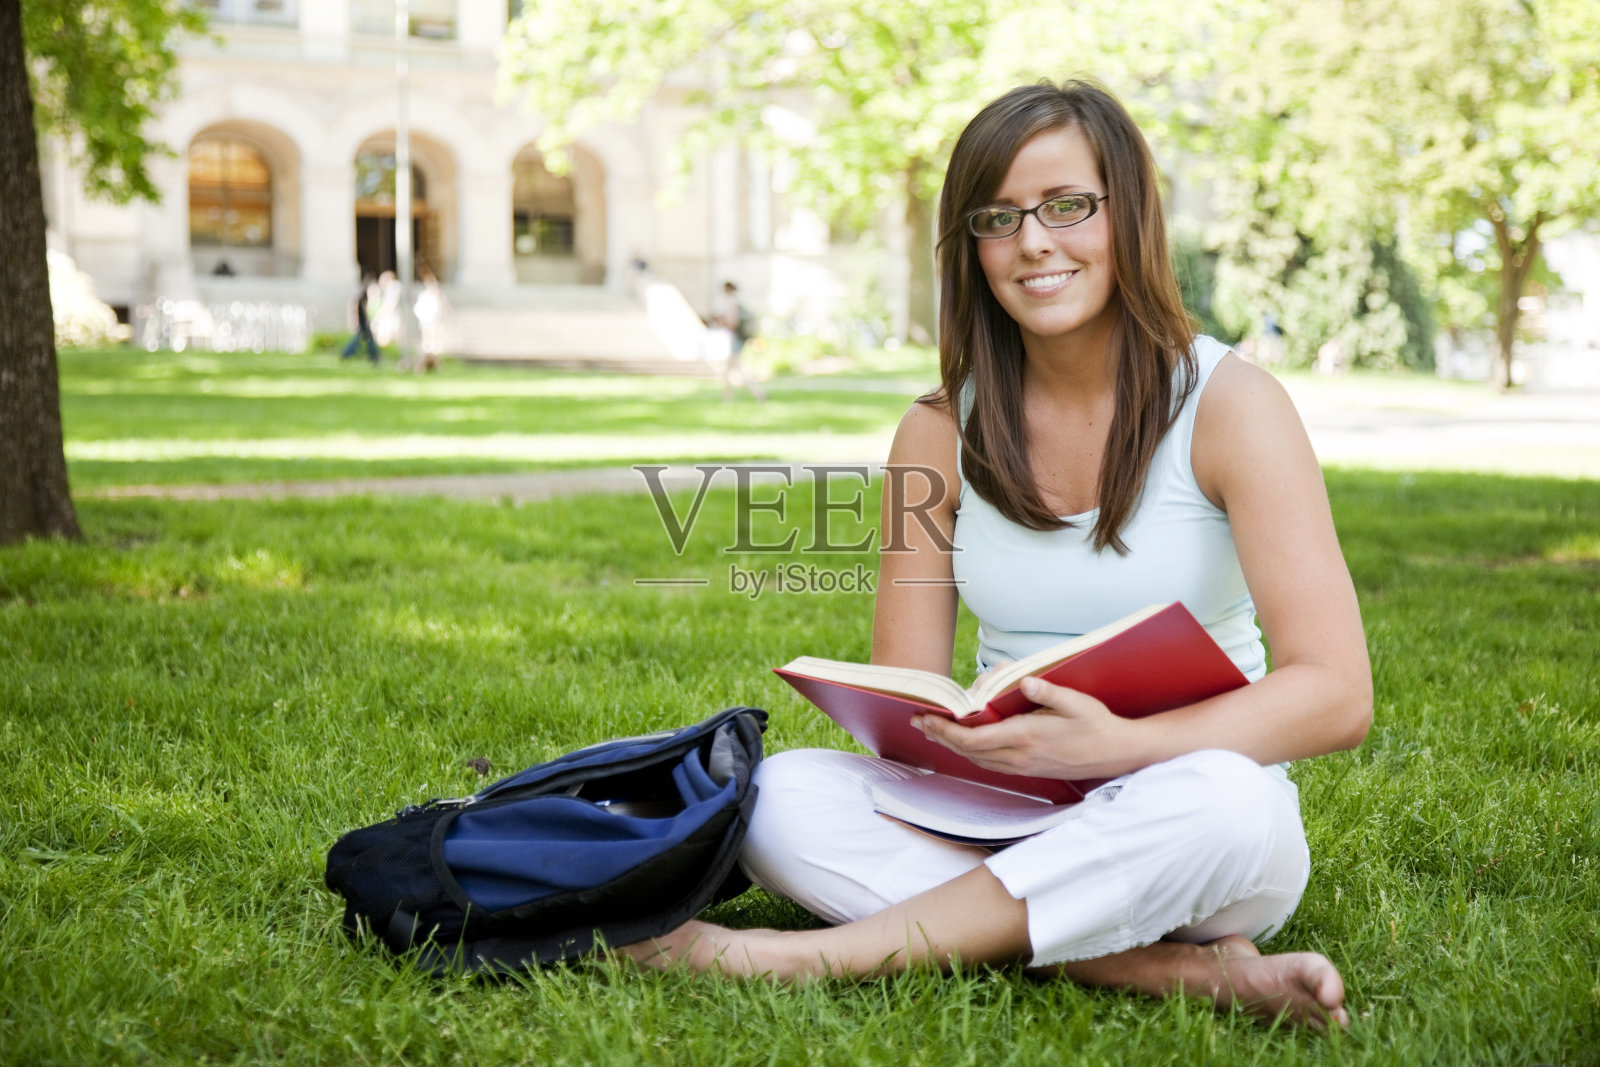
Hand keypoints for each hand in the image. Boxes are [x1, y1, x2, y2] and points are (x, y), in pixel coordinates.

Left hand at [912, 676, 1141, 781]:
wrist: (1118, 754)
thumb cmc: (1097, 724)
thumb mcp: (1076, 702)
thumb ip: (1048, 691)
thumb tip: (1024, 680)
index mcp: (1026, 737)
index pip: (975, 738)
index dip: (947, 730)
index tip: (927, 717)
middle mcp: (1020, 756)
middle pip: (969, 751)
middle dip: (941, 736)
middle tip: (918, 721)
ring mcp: (1024, 766)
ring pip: (978, 760)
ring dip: (953, 746)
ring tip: (934, 731)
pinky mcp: (1030, 769)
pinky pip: (992, 764)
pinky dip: (972, 753)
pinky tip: (966, 744)